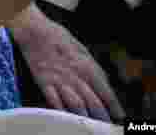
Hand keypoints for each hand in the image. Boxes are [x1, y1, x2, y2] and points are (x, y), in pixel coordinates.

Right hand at [10, 8, 124, 122]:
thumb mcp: (83, 51)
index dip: (114, 108)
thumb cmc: (60, 39)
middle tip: (107, 129)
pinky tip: (67, 120)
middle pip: (93, 103)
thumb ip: (94, 68)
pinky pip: (55, 102)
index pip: (106, 93)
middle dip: (102, 119)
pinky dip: (62, 113)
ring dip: (85, 119)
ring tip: (90, 128)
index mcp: (88, 67)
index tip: (120, 118)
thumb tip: (106, 84)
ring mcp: (60, 80)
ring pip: (77, 106)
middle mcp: (76, 76)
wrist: (35, 31)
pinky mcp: (45, 83)